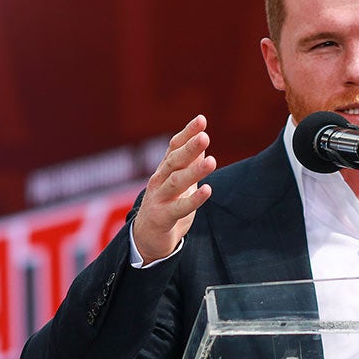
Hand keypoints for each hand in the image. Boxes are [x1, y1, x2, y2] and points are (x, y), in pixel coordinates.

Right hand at [133, 114, 216, 261]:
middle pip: (174, 161)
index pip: (174, 147)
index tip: (201, 119)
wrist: (147, 239)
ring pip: (176, 182)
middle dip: (189, 148)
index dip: (187, 133)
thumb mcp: (179, 182)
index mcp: (164, 170)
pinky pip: (179, 208)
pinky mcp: (162, 218)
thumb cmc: (166, 206)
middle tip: (204, 136)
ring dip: (194, 171)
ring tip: (212, 162)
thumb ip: (189, 162)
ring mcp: (159, 199)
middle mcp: (159, 181)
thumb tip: (201, 138)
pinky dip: (194, 199)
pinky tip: (207, 190)